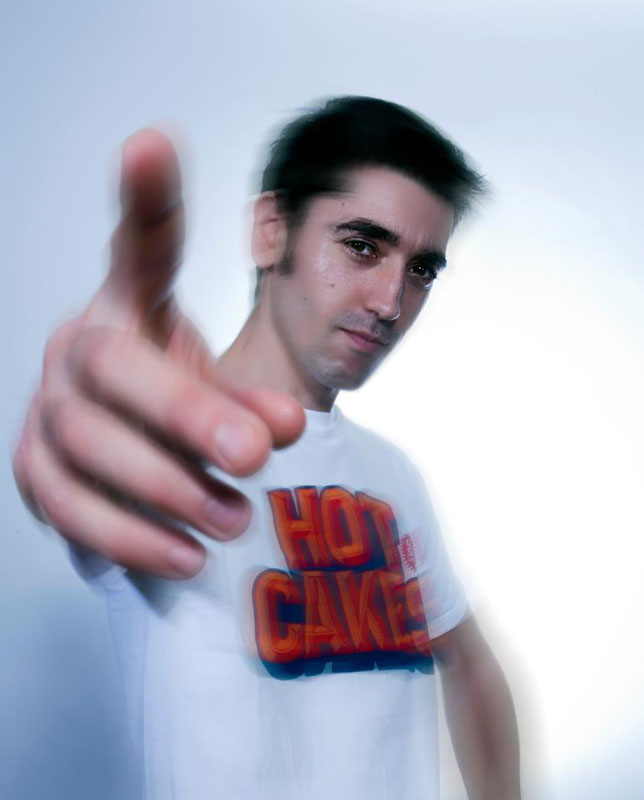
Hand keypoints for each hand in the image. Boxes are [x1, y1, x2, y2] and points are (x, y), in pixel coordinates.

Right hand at [12, 129, 304, 578]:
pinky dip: (129, 538)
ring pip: (83, 443)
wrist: (141, 454)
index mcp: (128, 306)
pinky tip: (184, 556)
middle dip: (187, 413)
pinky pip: (68, 508)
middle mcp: (77, 346)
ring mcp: (46, 408)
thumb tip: (283, 429)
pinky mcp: (35, 471)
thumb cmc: (185, 409)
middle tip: (259, 456)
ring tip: (235, 518)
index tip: (153, 145)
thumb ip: (256, 404)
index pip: (138, 247)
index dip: (145, 200)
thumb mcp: (230, 396)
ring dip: (165, 488)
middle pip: (111, 367)